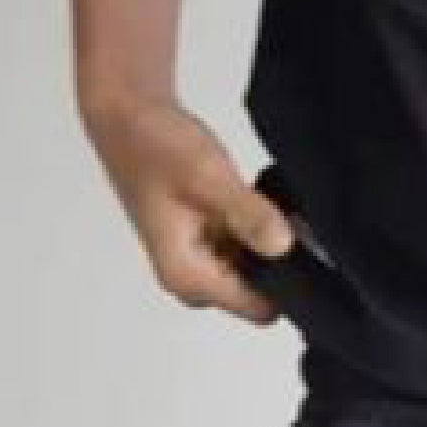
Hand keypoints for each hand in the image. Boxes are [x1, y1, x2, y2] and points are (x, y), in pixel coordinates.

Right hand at [80, 92, 297, 324]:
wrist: (127, 117)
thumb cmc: (153, 146)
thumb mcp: (209, 177)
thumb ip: (248, 215)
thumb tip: (283, 245)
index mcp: (186, 276)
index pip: (259, 309)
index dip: (287, 282)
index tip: (299, 246)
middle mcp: (189, 277)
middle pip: (259, 290)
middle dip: (276, 257)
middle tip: (279, 215)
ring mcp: (196, 259)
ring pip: (254, 265)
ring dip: (264, 238)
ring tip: (260, 201)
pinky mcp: (202, 240)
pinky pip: (244, 245)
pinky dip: (254, 225)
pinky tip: (251, 198)